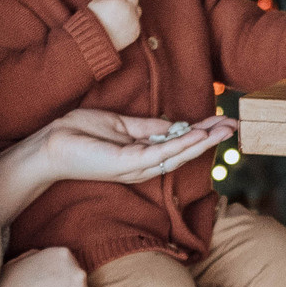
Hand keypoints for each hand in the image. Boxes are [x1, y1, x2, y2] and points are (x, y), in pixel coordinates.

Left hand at [39, 108, 234, 183]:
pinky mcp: (126, 164)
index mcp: (141, 150)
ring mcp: (135, 165)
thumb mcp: (119, 124)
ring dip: (202, 142)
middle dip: (210, 138)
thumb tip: (174, 123)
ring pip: (176, 154)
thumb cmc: (79, 133)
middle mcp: (142, 162)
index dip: (202, 131)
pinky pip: (159, 154)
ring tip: (224, 131)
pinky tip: (196, 136)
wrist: (50, 145)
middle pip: (184, 150)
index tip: (224, 121)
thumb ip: (146, 126)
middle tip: (235, 126)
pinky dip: (180, 145)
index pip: (178, 140)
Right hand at [89, 0, 142, 49]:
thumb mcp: (94, 4)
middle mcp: (127, 8)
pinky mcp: (136, 31)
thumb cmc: (90, 22)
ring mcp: (133, 20)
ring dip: (131, 6)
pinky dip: (131, 19)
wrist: (94, 44)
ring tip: (120, 12)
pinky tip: (121, 23)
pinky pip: (137, 20)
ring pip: (137, 7)